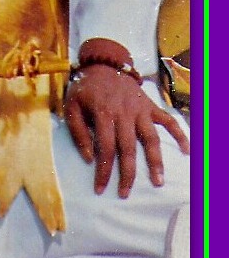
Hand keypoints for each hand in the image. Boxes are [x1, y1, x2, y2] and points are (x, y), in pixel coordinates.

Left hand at [64, 62, 189, 198]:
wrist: (103, 64)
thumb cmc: (85, 89)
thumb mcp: (71, 106)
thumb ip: (77, 132)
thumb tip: (89, 158)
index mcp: (103, 114)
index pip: (105, 148)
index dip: (103, 171)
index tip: (101, 189)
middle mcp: (124, 113)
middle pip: (128, 148)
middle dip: (127, 174)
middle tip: (125, 193)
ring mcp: (140, 110)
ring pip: (151, 138)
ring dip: (155, 161)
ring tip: (158, 181)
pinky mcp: (150, 106)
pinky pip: (167, 120)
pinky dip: (179, 134)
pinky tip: (186, 150)